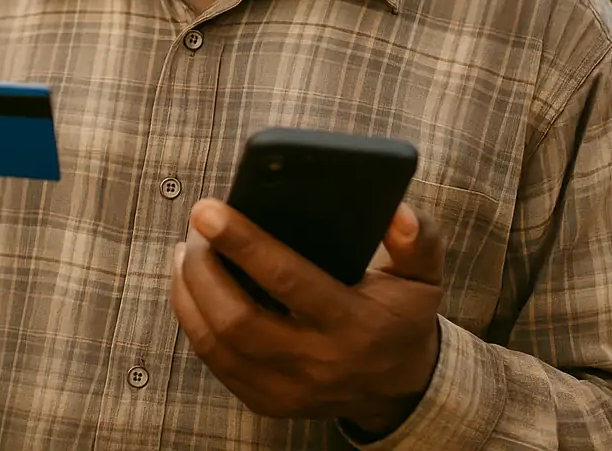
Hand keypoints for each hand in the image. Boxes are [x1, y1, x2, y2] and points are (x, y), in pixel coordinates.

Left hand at [171, 199, 443, 436]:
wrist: (399, 387)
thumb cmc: (403, 316)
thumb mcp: (425, 276)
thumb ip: (420, 239)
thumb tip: (398, 212)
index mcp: (355, 325)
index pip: (289, 281)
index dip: (244, 243)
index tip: (209, 210)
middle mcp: (318, 363)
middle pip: (238, 319)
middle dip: (204, 268)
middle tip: (196, 227)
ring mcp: (288, 389)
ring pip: (217, 343)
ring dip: (190, 292)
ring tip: (186, 250)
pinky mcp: (267, 401)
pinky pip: (214, 362)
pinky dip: (193, 321)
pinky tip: (191, 286)